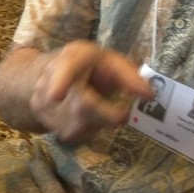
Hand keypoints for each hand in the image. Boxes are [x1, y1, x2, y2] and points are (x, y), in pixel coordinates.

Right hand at [29, 40, 151, 142]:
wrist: (47, 73)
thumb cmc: (87, 67)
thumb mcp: (109, 61)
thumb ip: (129, 75)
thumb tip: (149, 96)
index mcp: (70, 59)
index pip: (64, 68)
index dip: (60, 82)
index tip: (55, 96)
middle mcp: (51, 80)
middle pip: (82, 107)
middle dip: (108, 114)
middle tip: (121, 113)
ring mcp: (44, 103)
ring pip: (83, 125)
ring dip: (98, 121)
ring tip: (94, 105)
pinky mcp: (45, 122)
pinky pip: (76, 133)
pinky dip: (86, 127)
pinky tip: (82, 114)